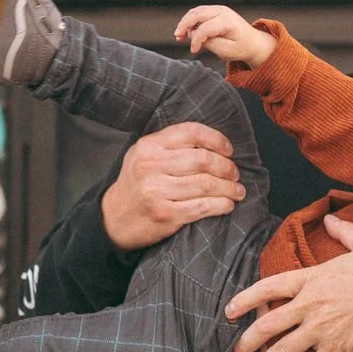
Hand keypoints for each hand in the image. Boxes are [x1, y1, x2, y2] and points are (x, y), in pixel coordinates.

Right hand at [100, 122, 244, 249]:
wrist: (114, 218)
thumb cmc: (137, 183)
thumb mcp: (145, 155)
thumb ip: (171, 144)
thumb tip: (213, 142)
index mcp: (149, 146)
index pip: (192, 132)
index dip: (217, 139)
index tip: (229, 150)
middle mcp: (151, 165)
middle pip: (203, 160)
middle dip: (227, 167)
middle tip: (235, 174)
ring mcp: (157, 191)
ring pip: (206, 184)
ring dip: (229, 188)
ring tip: (238, 191)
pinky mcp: (165, 214)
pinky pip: (202, 207)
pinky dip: (221, 205)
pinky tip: (227, 204)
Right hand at [175, 4, 275, 67]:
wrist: (252, 42)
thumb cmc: (242, 47)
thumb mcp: (227, 51)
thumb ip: (210, 43)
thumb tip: (195, 36)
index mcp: (228, 21)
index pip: (206, 27)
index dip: (196, 39)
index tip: (193, 50)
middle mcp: (222, 11)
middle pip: (197, 14)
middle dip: (184, 25)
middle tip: (178, 37)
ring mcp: (218, 9)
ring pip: (195, 11)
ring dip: (185, 22)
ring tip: (180, 37)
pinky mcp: (215, 11)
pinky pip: (198, 13)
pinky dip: (190, 21)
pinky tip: (187, 32)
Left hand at [224, 216, 352, 351]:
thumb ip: (345, 232)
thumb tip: (331, 220)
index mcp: (313, 280)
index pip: (269, 288)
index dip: (245, 300)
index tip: (229, 311)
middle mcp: (311, 306)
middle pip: (268, 326)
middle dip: (245, 343)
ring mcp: (322, 331)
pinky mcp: (337, 351)